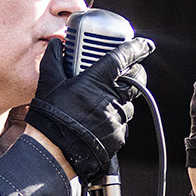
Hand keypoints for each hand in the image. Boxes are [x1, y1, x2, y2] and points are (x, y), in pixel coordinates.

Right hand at [26, 36, 153, 183]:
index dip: (137, 48)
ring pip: (129, 104)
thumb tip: (55, 45)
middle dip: (137, 73)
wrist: (53, 150)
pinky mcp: (118, 136)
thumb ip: (53, 60)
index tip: (146, 44)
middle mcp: (111, 98)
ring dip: (123, 100)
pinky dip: (116, 120)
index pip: (123, 58)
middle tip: (130, 71)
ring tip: (106, 100)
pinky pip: (123, 124)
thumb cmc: (51, 116)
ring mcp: (116, 118)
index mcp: (97, 81)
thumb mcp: (49, 83)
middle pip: (137, 80)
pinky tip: (101, 121)